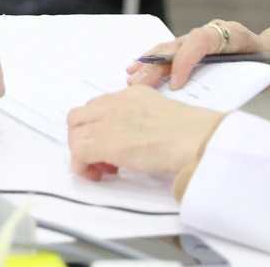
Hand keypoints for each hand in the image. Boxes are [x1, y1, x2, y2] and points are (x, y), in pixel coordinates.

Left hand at [67, 85, 223, 179]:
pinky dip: (82, 166)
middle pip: (80, 117)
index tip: (112, 145)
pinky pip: (77, 152)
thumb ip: (145, 121)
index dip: (100, 128)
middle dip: (84, 138)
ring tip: (102, 169)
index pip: (100, 107)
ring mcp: (106, 120)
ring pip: (75, 133)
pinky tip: (97, 175)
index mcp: (132, 95)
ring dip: (82, 152)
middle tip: (102, 158)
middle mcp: (114, 103)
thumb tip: (140, 139)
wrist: (195, 139)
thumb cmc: (192, 133)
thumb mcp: (165, 115)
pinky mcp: (102, 142)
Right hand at [126, 20, 266, 89]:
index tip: (176, 85)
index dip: (185, 61)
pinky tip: (135, 71)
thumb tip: (209, 105)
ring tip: (132, 79)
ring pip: (169, 47)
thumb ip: (236, 84)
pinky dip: (152, 62)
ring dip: (149, 64)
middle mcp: (212, 31)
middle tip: (140, 86)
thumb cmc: (269, 66)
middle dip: (157, 66)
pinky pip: (169, 52)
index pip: (201, 41)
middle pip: (178, 45)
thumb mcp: (260, 75)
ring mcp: (200, 38)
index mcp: (232, 34)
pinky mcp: (193, 47)